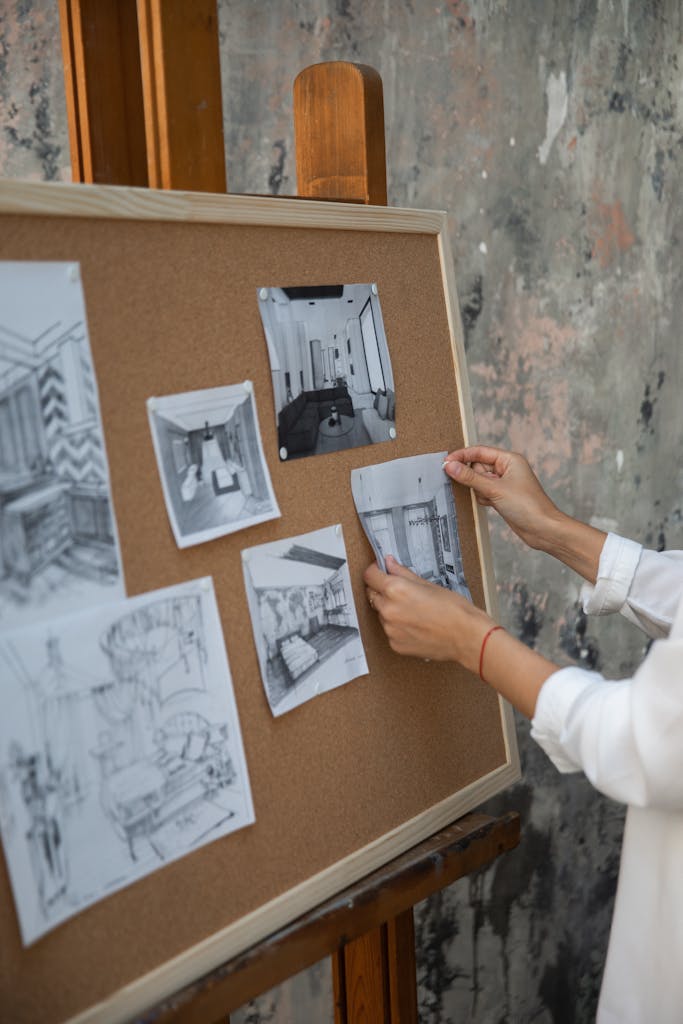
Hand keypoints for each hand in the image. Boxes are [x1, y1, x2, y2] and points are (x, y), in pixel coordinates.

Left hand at [364, 555, 492, 670]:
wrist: (466, 637)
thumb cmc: (453, 609)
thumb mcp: (428, 584)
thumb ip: (403, 573)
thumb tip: (388, 562)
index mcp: (395, 590)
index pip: (369, 575)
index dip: (376, 571)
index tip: (381, 571)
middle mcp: (388, 609)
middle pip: (372, 594)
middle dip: (383, 591)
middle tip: (403, 592)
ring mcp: (390, 629)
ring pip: (381, 613)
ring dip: (391, 610)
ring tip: (415, 612)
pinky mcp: (395, 644)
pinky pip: (390, 630)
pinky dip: (398, 627)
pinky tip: (416, 626)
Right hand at [442, 445, 563, 549]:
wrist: (543, 529)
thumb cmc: (527, 506)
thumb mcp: (494, 489)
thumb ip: (470, 477)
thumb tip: (450, 466)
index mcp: (509, 459)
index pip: (480, 451)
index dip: (462, 456)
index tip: (446, 463)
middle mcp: (507, 469)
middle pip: (477, 467)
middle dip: (474, 478)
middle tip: (480, 488)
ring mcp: (504, 483)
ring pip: (479, 481)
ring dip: (479, 490)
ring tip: (491, 499)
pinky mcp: (502, 496)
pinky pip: (483, 492)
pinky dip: (483, 498)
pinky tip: (492, 505)